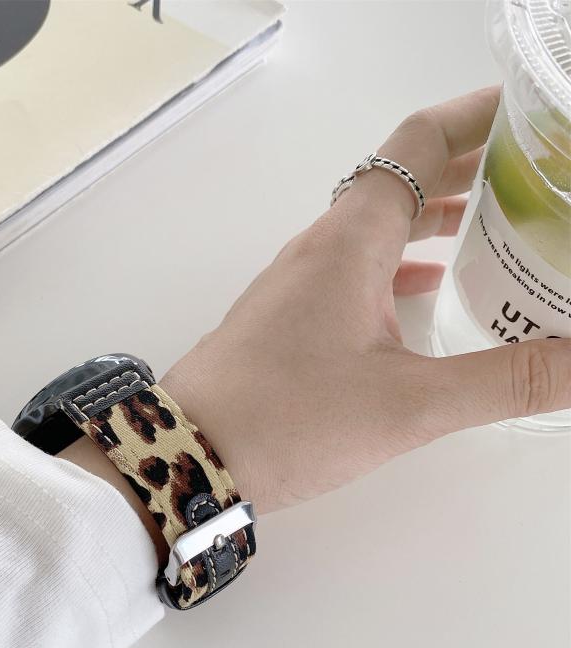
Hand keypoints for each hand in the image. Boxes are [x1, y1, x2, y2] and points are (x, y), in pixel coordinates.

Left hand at [159, 86, 570, 514]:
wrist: (188, 454)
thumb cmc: (288, 419)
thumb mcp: (409, 405)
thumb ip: (506, 380)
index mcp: (351, 239)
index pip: (421, 142)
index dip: (480, 117)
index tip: (533, 118)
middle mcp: (322, 247)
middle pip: (403, 180)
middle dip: (472, 168)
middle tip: (535, 179)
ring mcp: (300, 282)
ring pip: (377, 228)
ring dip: (436, 219)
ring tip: (500, 229)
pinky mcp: (288, 317)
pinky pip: (355, 270)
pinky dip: (400, 266)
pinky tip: (429, 292)